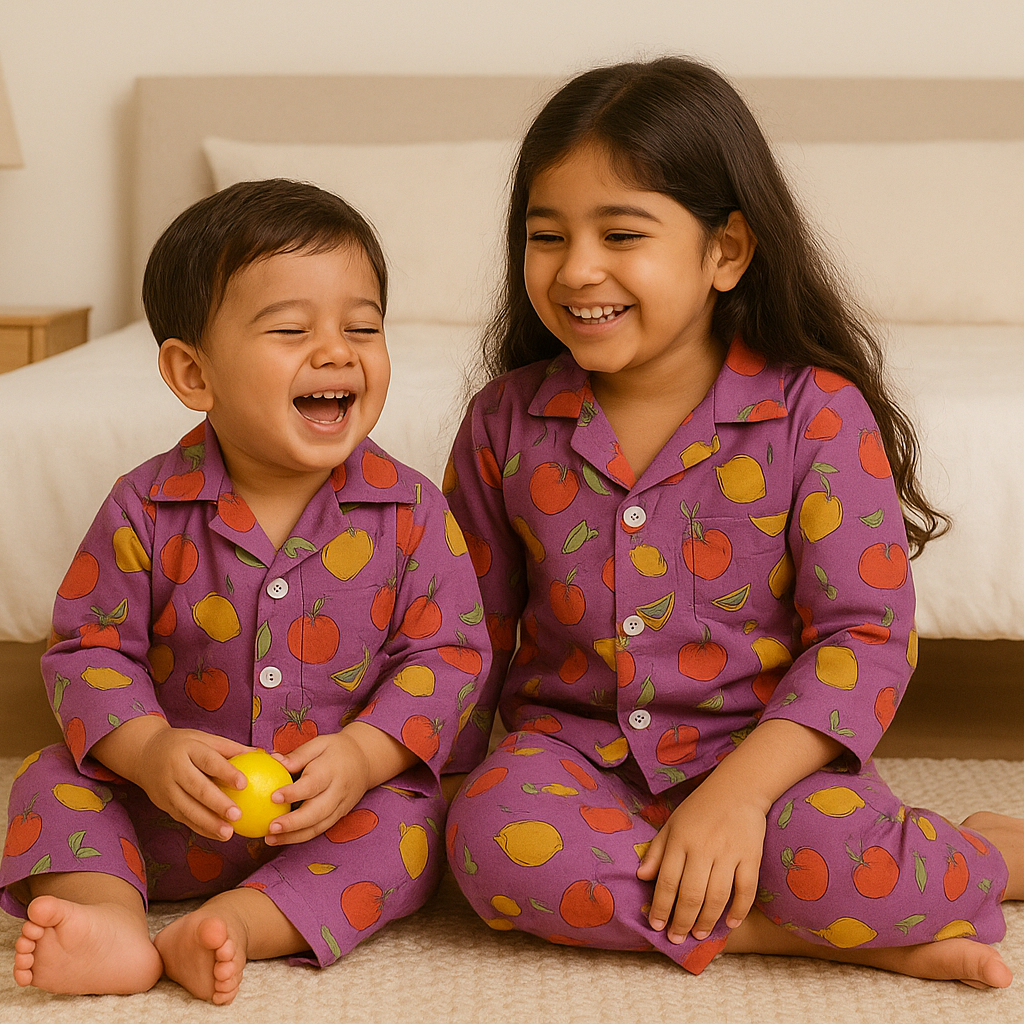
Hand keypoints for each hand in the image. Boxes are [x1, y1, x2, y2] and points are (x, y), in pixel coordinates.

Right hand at [134, 726, 252, 841]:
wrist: (142, 753)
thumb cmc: (184, 744)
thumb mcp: (204, 738)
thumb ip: (230, 748)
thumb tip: (264, 753)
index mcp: (187, 749)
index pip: (209, 761)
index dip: (226, 772)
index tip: (244, 784)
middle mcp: (174, 769)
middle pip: (197, 788)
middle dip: (217, 804)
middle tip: (238, 816)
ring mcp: (166, 789)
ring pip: (187, 809)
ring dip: (208, 823)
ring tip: (229, 833)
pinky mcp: (163, 804)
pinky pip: (183, 818)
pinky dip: (200, 828)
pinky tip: (218, 835)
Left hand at [265, 730, 372, 844]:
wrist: (366, 761)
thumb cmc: (337, 750)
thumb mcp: (320, 744)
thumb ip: (298, 755)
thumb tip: (274, 760)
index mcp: (332, 770)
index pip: (312, 784)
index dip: (293, 792)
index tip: (273, 797)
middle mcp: (338, 791)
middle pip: (317, 812)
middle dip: (293, 823)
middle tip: (271, 827)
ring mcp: (340, 806)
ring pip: (318, 826)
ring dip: (293, 836)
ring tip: (270, 838)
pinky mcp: (339, 816)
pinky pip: (320, 830)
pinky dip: (300, 837)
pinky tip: (282, 838)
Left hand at [636, 777, 765, 942]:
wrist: (737, 789)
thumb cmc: (699, 809)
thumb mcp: (672, 824)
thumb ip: (657, 851)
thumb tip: (641, 877)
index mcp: (680, 840)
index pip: (667, 881)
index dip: (660, 907)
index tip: (655, 926)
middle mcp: (703, 848)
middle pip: (691, 894)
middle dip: (681, 921)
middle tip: (676, 939)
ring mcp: (729, 852)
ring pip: (717, 896)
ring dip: (706, 920)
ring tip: (698, 935)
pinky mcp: (751, 856)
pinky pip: (746, 889)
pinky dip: (738, 909)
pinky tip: (730, 924)